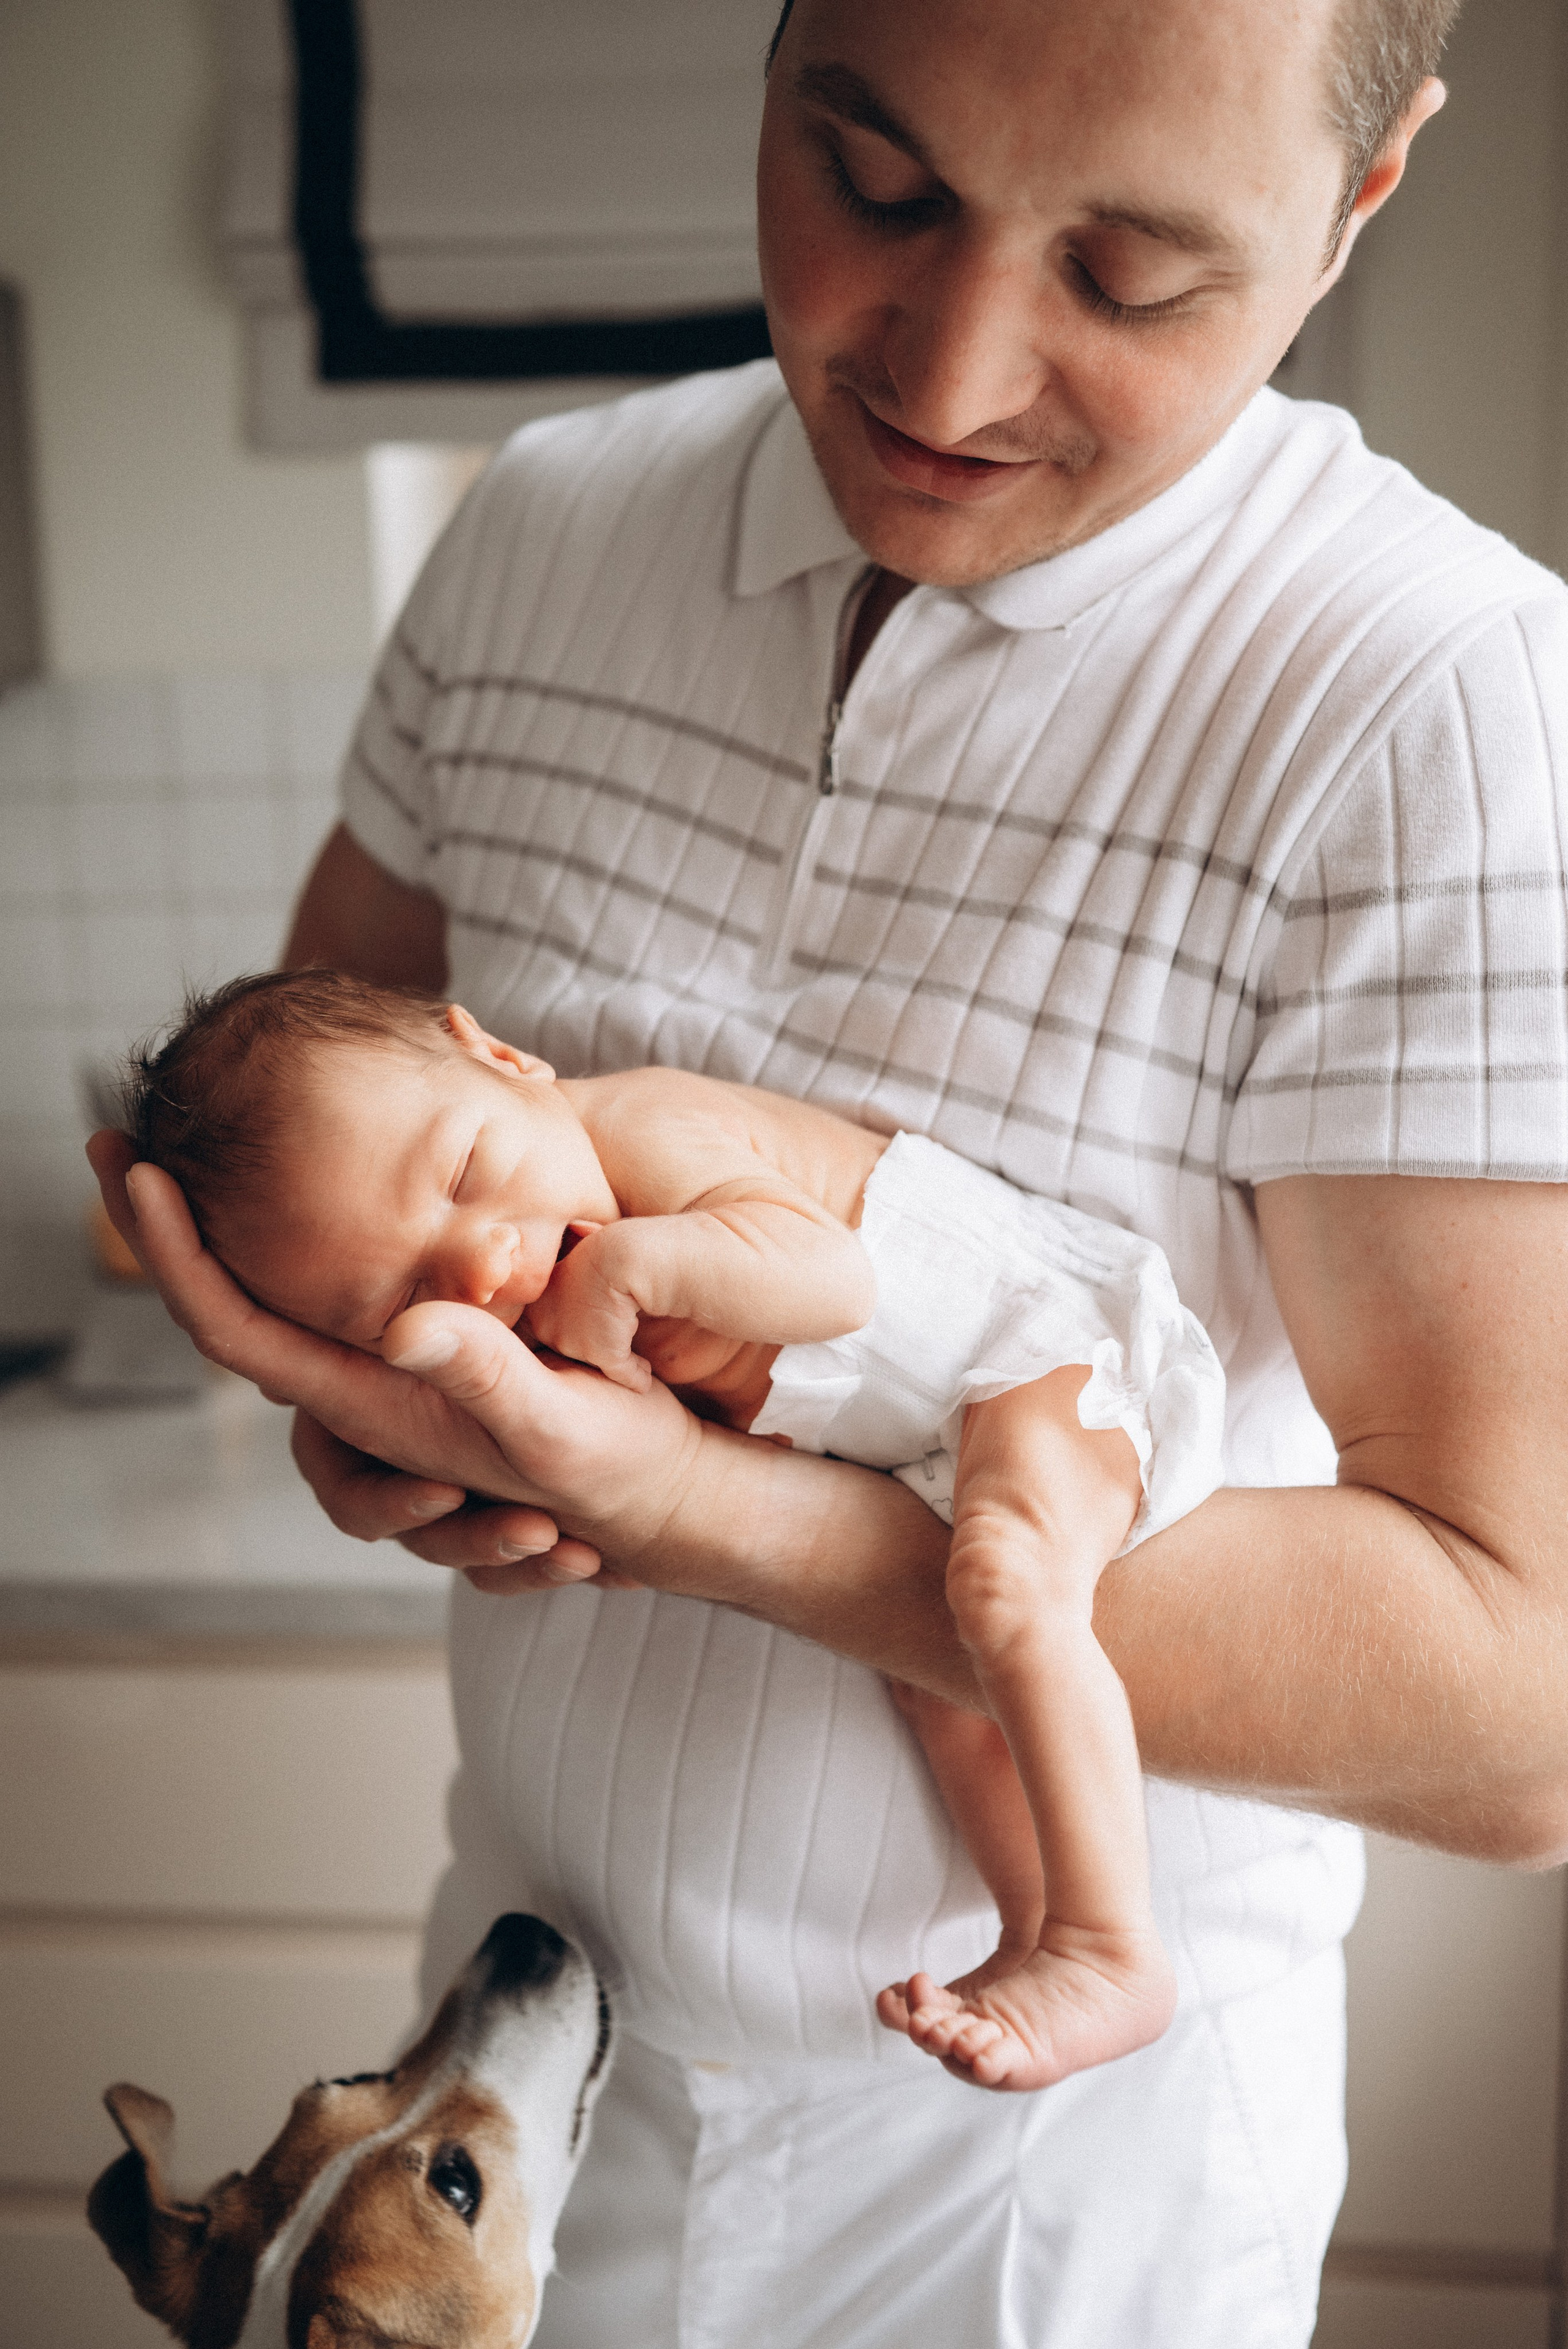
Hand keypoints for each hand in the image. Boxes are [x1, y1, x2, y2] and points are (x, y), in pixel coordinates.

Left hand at [86, 1132, 700, 1586]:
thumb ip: (482, 1377)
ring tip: (178, 1176)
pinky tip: (284, 1199)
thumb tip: (402, 1325)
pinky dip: (295, 1255)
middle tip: (122, 1151)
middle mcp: (363, 1393)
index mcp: (377, 1404)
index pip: (238, 1331)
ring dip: (224, 1248)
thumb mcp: (559, 1427)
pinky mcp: (430, 1356)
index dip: (176, 1258)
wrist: (673, 1492)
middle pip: (231, 1312)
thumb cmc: (619, 1470)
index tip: (135, 1173)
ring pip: (281, 1309)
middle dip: (169, 1238)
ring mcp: (391, 1378)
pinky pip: (341, 1302)